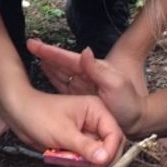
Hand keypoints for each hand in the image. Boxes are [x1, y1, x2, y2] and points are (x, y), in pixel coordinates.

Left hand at [2, 88, 123, 166]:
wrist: (19, 114)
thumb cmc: (39, 116)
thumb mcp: (63, 133)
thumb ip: (85, 147)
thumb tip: (104, 159)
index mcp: (96, 110)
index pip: (114, 134)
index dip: (110, 152)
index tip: (100, 165)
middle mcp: (95, 121)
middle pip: (110, 147)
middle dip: (100, 162)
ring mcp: (86, 133)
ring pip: (98, 156)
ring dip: (88, 166)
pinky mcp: (77, 143)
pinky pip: (86, 159)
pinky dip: (79, 165)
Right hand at [27, 40, 146, 133]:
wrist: (136, 123)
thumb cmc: (128, 104)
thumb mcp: (115, 84)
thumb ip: (98, 69)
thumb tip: (85, 51)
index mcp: (94, 70)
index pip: (68, 58)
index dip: (51, 51)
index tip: (34, 44)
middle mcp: (87, 76)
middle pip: (62, 63)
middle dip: (46, 54)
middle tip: (30, 44)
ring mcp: (83, 87)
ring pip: (61, 73)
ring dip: (49, 65)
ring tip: (34, 56)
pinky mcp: (81, 100)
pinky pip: (64, 86)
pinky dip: (54, 78)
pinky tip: (46, 72)